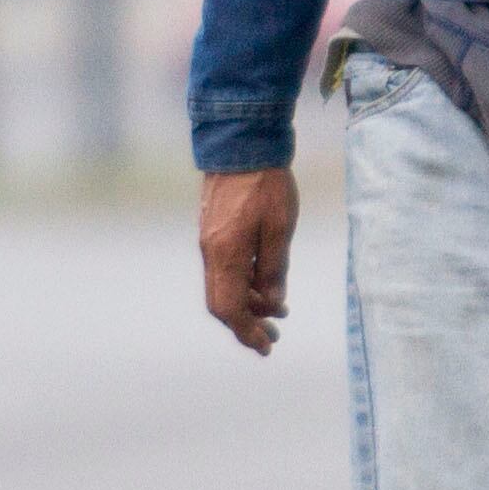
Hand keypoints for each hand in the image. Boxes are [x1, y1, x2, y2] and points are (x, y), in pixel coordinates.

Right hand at [197, 167, 299, 354]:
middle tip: (272, 338)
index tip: (266, 346)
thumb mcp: (279, 229)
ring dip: (247, 304)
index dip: (248, 332)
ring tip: (276, 311)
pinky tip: (263, 283)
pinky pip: (223, 269)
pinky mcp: (212, 230)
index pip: (231, 309)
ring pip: (222, 287)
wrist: (241, 143)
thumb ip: (273, 269)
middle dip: (245, 325)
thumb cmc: (266, 184)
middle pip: (221, 303)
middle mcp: (211, 252)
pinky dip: (242, 284)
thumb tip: (272, 304)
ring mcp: (209, 241)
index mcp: (226, 255)